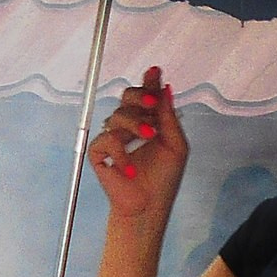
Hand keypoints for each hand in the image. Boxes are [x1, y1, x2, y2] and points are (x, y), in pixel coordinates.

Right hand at [88, 66, 187, 230]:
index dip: (149, 81)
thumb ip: (169, 117)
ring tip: (149, 136)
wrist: (148, 206)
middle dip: (139, 96)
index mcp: (149, 121)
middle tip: (151, 103)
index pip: (147, 95)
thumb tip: (165, 88)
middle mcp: (131, 126)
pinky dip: (120, 153)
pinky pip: (105, 141)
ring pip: (117, 116)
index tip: (155, 69)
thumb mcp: (175, 145)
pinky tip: (130, 169)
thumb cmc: (163, 179)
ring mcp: (115, 138)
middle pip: (127, 97)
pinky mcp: (101, 153)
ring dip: (134, 124)